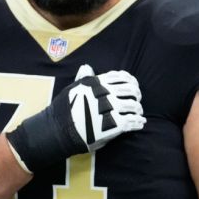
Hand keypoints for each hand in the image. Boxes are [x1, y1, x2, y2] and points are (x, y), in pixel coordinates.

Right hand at [7, 64, 144, 172]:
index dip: (131, 81)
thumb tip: (87, 67)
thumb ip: (83, 79)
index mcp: (96, 84)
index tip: (134, 86)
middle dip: (137, 94)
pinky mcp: (113, 124)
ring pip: (133, 105)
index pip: (120, 77)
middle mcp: (104, 94)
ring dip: (138, 109)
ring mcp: (110, 109)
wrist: (59, 131)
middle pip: (130, 90)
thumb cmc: (64, 111)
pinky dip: (138, 122)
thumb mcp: (72, 90)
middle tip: (138, 100)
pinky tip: (139, 124)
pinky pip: (132, 121)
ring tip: (138, 114)